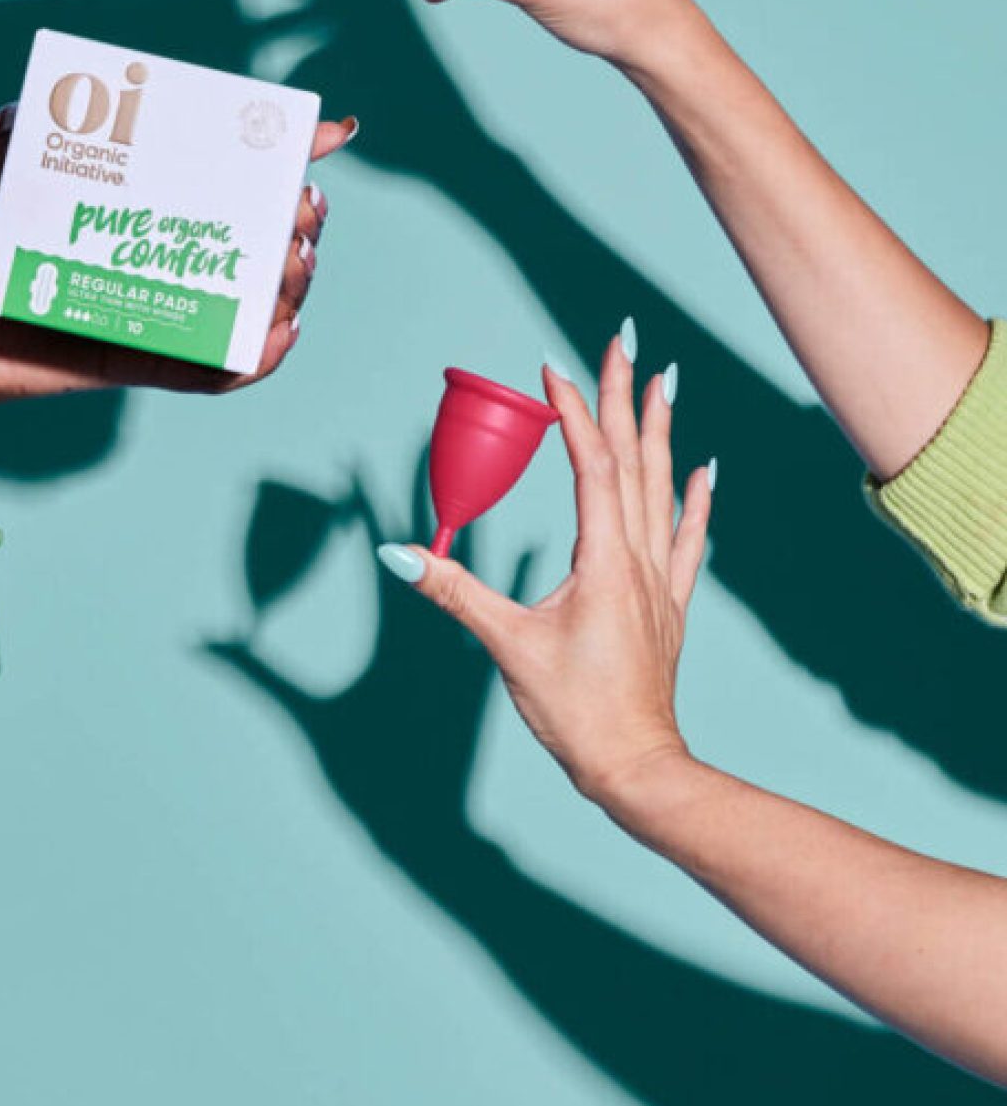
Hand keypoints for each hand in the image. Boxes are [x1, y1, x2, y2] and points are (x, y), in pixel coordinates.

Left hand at [0, 104, 357, 412]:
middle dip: (304, 223)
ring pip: (266, 303)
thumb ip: (13, 138)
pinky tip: (278, 329)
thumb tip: (24, 106)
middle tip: (298, 210)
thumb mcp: (1, 183)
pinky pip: (227, 369)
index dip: (296, 153)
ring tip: (289, 263)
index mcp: (165, 212)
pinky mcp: (162, 364)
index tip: (331, 130)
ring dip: (295, 282)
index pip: (241, 181)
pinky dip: (262, 355)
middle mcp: (185, 262)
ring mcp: (180, 314)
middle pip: (273, 242)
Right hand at [378, 329, 715, 805]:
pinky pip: (690, 539)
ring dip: (661, 431)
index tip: (555, 366)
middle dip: (625, 396)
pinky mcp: (668, 606)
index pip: (591, 467)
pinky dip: (697, 499)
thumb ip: (455, 594)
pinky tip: (705, 469)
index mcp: (603, 562)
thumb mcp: (508, 646)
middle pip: (633, 461)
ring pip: (665, 489)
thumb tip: (400, 555)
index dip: (573, 412)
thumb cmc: (575, 710)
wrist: (635, 765)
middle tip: (623, 340)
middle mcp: (639, 560)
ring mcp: (659, 582)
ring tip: (664, 382)